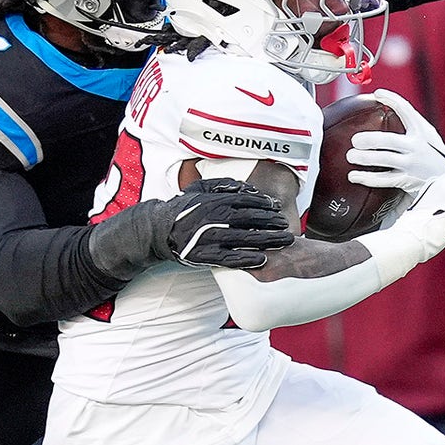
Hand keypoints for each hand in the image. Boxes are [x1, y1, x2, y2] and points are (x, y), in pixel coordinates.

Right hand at [88, 178, 292, 279]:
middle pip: (251, 219)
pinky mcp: (204, 256)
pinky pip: (230, 258)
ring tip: (284, 241)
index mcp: (215, 200)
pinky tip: (262, 259)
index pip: (247, 200)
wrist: (158, 230)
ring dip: (268, 240)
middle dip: (272, 222)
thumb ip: (223, 184)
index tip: (276, 208)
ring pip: (245, 238)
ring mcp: (210, 237)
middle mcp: (214, 217)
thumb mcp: (199, 189)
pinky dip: (247, 259)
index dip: (265, 204)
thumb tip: (247, 187)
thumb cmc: (183, 208)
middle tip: (286, 226)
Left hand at [346, 89, 444, 193]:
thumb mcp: (428, 137)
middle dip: (370, 139)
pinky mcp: (406, 180)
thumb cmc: (432, 155)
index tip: (377, 93)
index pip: (406, 110)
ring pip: (384, 160)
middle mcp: (417, 147)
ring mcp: (412, 164)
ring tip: (350, 155)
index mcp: (422, 132)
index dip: (392, 99)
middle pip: (389, 140)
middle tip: (355, 140)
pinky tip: (354, 175)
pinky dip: (367, 178)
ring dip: (365, 158)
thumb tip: (384, 108)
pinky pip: (383, 179)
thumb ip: (411, 126)